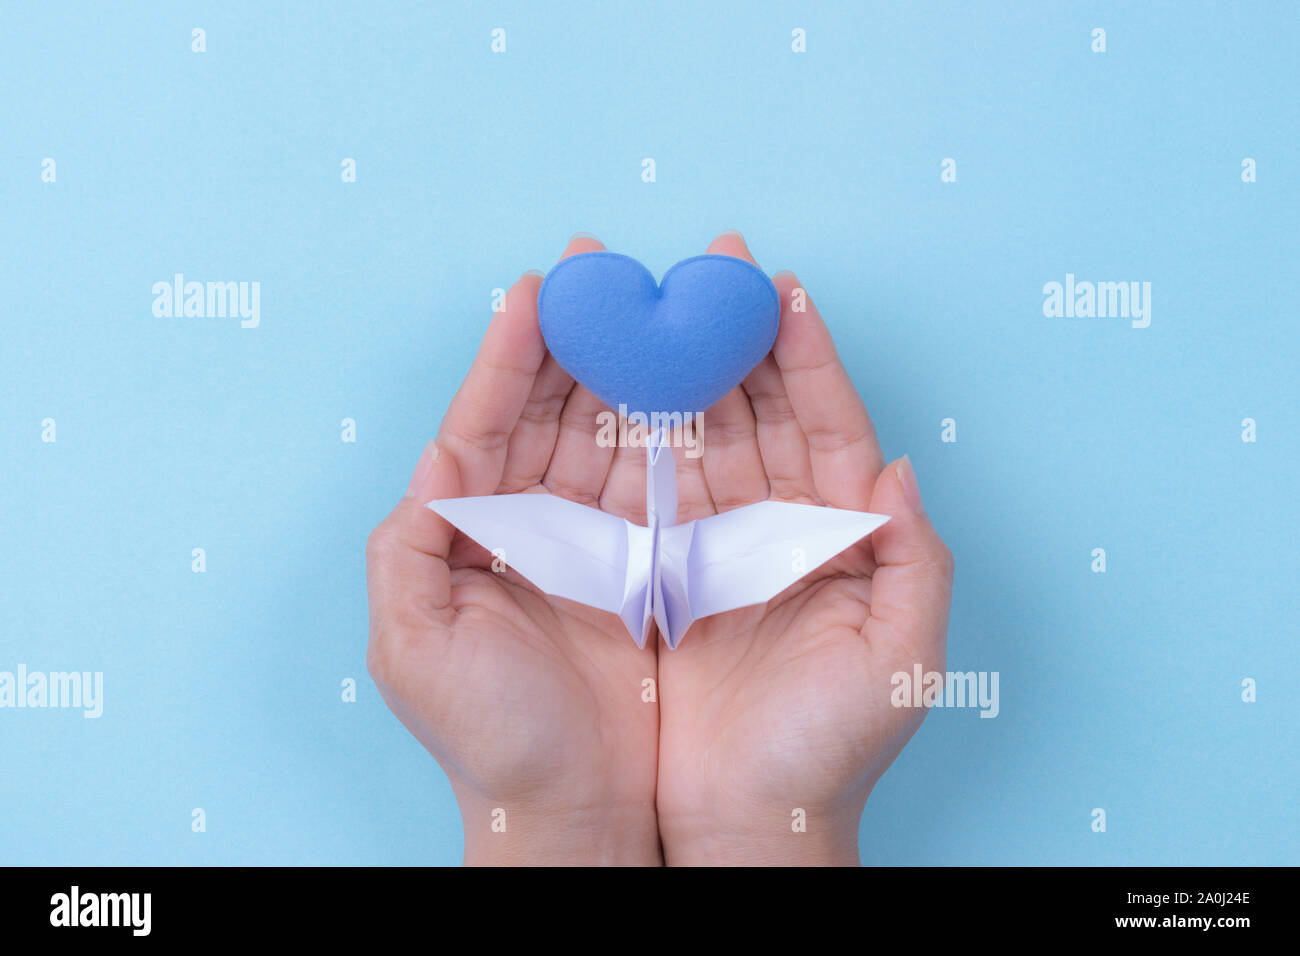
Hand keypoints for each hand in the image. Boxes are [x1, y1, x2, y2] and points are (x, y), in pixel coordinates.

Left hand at [365, 236, 661, 865]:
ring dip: (633, 368)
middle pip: (554, 409)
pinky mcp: (656, 564)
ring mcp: (598, 540)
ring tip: (659, 304)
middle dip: (579, 337)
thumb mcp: (413, 646)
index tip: (537, 288)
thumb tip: (437, 455)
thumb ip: (409, 546)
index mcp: (472, 531)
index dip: (508, 354)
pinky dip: (680, 428)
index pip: (487, 421)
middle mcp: (534, 524)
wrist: (579, 812)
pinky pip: (667, 480)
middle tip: (607, 270)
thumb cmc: (491, 737)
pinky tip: (694, 380)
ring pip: (614, 432)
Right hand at [649, 233, 954, 864]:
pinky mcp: (658, 569)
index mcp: (841, 532)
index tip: (781, 287)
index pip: (827, 420)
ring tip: (644, 304)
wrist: (745, 819)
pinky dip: (628, 433)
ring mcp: (715, 541)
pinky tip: (609, 386)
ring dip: (672, 368)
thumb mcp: (901, 663)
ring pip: (694, 432)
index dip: (806, 352)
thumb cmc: (827, 750)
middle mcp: (778, 523)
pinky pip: (643, 485)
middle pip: (755, 407)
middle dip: (730, 334)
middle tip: (702, 264)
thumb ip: (915, 564)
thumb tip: (900, 472)